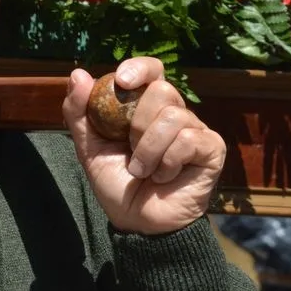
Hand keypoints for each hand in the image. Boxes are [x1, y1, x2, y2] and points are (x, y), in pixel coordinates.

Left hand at [62, 57, 225, 234]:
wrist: (137, 222)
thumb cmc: (116, 183)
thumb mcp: (88, 147)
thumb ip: (79, 112)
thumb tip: (78, 74)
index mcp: (146, 106)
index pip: (151, 69)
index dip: (139, 67)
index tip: (122, 80)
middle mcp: (174, 112)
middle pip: (161, 89)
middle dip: (136, 123)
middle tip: (129, 149)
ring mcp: (195, 129)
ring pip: (173, 116)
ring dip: (148, 149)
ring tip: (143, 170)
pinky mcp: (212, 149)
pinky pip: (188, 139)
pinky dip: (167, 162)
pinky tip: (164, 177)